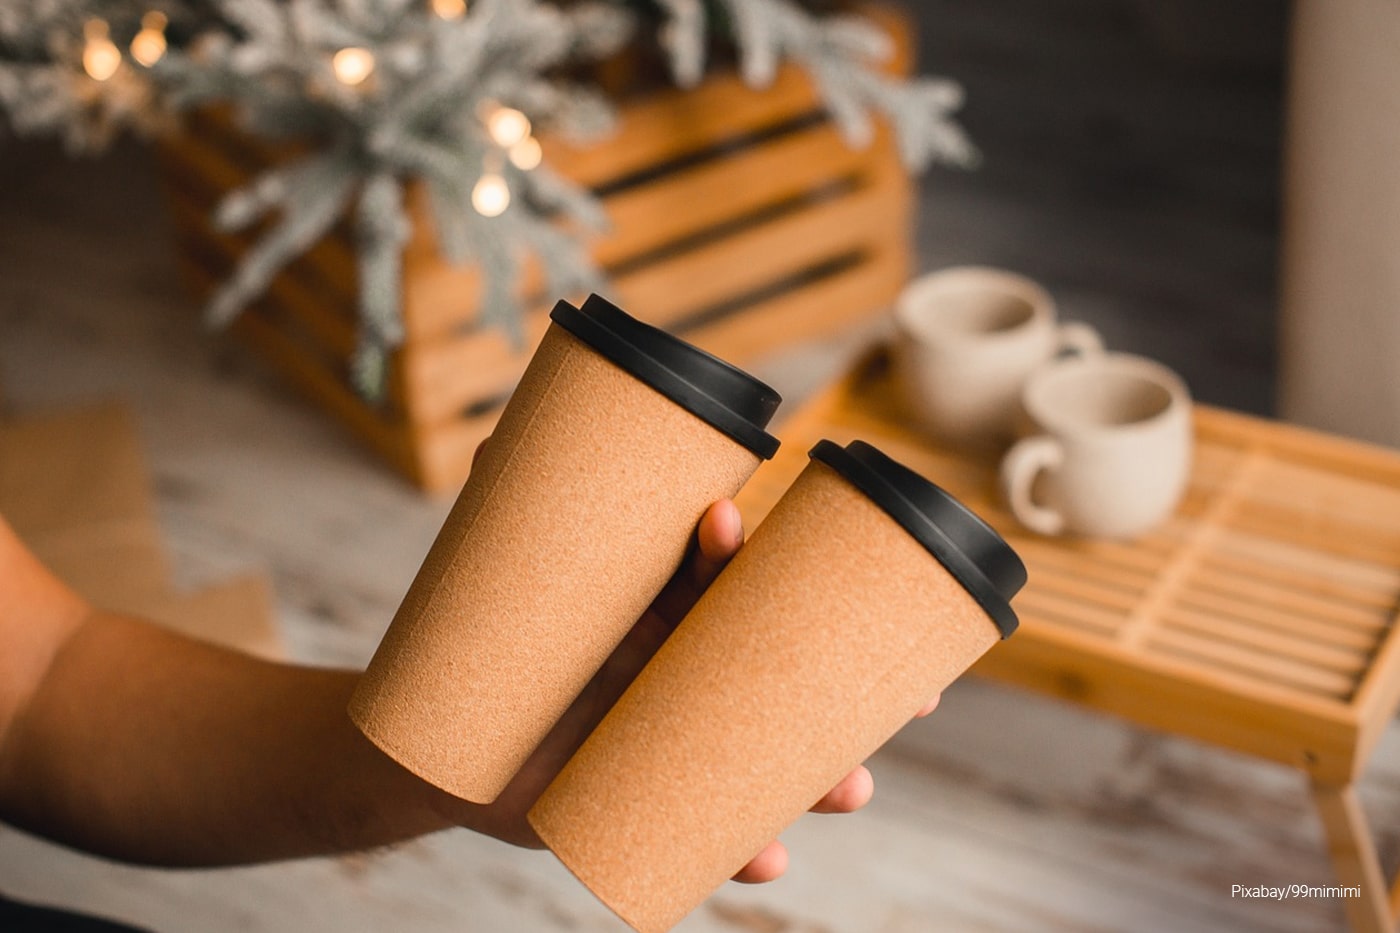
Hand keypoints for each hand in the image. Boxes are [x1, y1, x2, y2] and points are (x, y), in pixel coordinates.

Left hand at [459, 495, 940, 883]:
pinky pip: (716, 836)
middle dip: (858, 689)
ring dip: (823, 779)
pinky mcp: (656, 804)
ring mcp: (679, 743)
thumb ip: (502, 520)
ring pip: (773, 764)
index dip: (783, 573)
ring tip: (848, 789)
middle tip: (917, 698)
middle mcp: (688, 677)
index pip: (738, 589)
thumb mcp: (504, 591)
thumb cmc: (497, 655)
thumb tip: (486, 448)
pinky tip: (764, 860)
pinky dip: (744, 852)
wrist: (450, 753)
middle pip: (791, 681)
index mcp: (666, 617)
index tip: (820, 562)